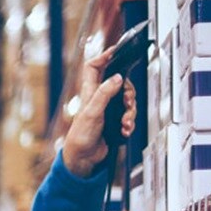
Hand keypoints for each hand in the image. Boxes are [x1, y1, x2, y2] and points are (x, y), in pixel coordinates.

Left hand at [62, 49, 138, 177]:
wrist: (84, 158)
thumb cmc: (81, 135)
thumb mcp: (92, 111)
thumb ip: (104, 93)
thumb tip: (118, 77)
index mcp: (90, 91)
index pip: (94, 66)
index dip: (104, 56)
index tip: (116, 51)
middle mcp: (100, 97)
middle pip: (121, 83)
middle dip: (128, 93)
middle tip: (128, 102)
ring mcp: (108, 109)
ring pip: (127, 102)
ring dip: (130, 113)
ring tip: (124, 123)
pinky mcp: (115, 121)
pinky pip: (129, 116)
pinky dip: (129, 123)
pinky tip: (125, 130)